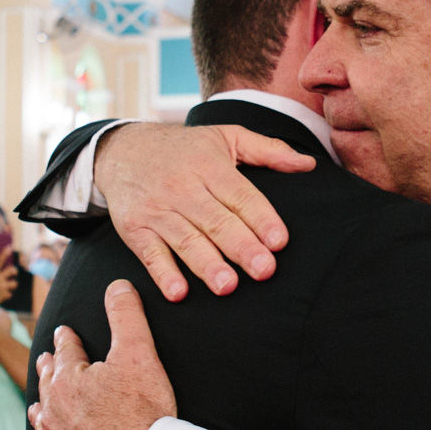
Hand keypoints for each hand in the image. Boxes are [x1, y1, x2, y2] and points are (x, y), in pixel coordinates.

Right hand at [0, 251, 16, 315]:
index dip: (4, 253)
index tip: (9, 248)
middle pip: (12, 271)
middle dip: (14, 271)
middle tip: (13, 272)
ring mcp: (2, 288)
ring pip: (14, 283)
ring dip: (12, 284)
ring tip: (8, 284)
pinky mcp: (4, 296)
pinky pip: (10, 293)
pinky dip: (7, 294)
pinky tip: (2, 294)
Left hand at [27, 280, 176, 429]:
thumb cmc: (143, 412)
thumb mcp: (139, 354)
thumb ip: (126, 316)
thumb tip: (117, 284)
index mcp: (67, 383)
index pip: (66, 352)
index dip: (67, 340)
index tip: (65, 332)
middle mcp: (53, 416)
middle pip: (48, 387)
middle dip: (48, 371)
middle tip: (45, 361)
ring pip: (43, 426)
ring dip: (42, 413)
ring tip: (38, 407)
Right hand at [96, 123, 312, 300]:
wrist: (122, 150)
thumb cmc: (185, 148)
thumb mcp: (226, 136)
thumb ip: (268, 150)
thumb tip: (308, 164)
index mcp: (210, 166)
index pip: (240, 195)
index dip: (260, 218)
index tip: (279, 241)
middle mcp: (183, 188)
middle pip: (216, 221)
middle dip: (241, 247)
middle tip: (263, 270)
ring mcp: (157, 210)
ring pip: (186, 240)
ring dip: (206, 264)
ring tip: (227, 286)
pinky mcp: (135, 229)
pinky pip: (150, 254)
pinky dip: (163, 273)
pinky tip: (178, 292)